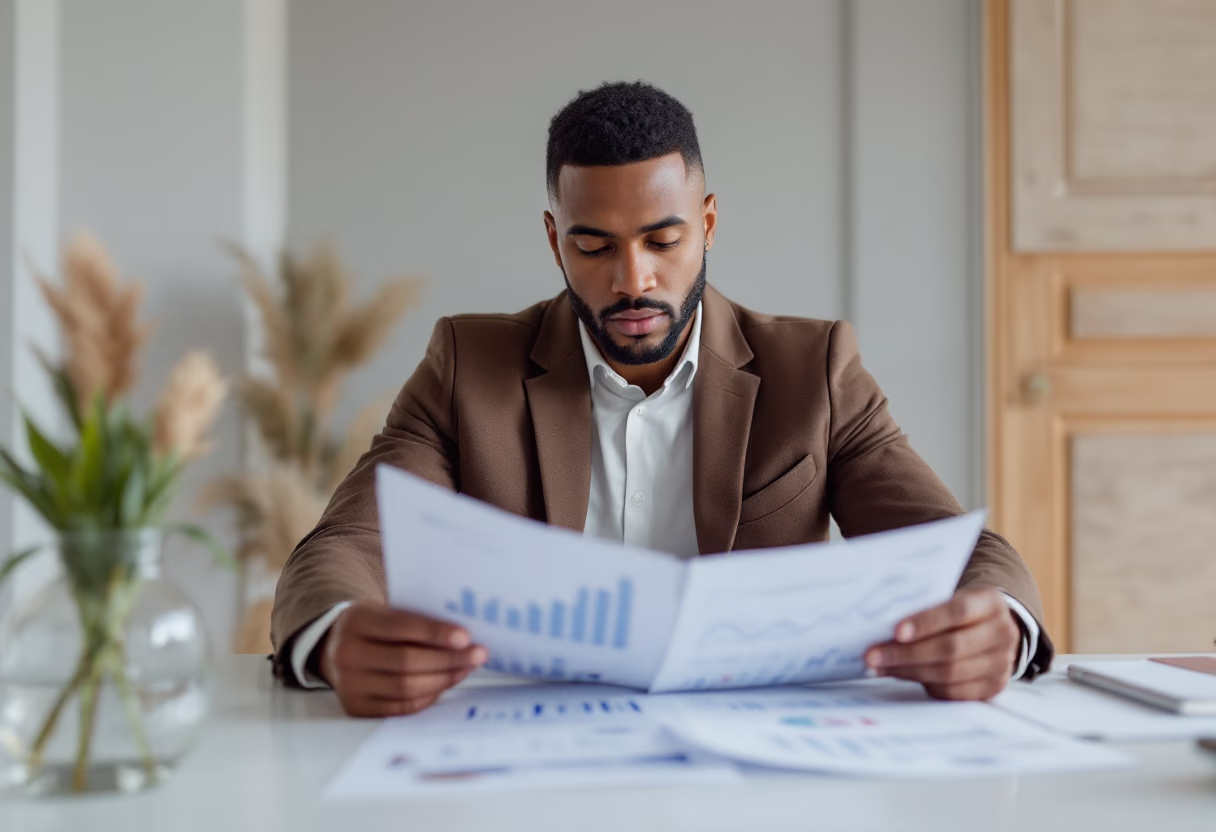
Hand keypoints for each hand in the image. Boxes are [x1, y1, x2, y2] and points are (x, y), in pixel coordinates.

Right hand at [319, 602, 488, 716]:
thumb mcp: (384, 611)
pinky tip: (446, 683)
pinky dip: (429, 696)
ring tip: (466, 668)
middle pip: (406, 661)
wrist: (334, 648)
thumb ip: (414, 620)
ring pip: (407, 687)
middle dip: (448, 659)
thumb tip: (463, 636)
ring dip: (444, 679)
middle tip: (478, 654)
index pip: (401, 627)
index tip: (466, 637)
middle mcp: (347, 654)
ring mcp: (349, 685)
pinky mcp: (357, 707)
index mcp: (356, 621)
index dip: (435, 633)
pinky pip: (401, 707)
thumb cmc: (373, 626)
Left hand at [863, 587, 1020, 700]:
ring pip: (950, 673)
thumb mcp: (951, 597)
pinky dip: (924, 685)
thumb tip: (882, 626)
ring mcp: (1001, 663)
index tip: (895, 631)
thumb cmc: (960, 611)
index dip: (926, 621)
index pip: (958, 611)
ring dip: (909, 671)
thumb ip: (926, 606)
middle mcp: (1002, 633)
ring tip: (879, 667)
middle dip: (906, 653)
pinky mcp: (993, 687)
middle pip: (951, 648)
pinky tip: (901, 676)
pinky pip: (954, 692)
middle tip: (872, 655)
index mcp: (990, 602)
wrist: (993, 628)